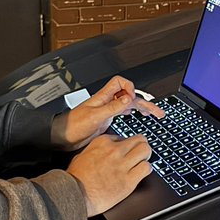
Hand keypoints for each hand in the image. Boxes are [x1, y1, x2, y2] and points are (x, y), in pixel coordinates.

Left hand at [50, 75, 164, 150]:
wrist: (63, 136)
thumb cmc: (73, 125)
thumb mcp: (95, 116)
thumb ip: (112, 107)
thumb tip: (127, 98)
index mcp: (102, 97)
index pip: (120, 82)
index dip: (129, 88)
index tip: (132, 100)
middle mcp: (105, 102)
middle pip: (128, 95)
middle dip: (143, 101)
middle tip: (157, 111)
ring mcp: (106, 110)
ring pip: (127, 104)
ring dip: (140, 107)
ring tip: (153, 113)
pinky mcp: (105, 119)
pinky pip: (122, 112)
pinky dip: (131, 113)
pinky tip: (134, 116)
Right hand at [67, 134, 152, 215]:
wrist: (75, 195)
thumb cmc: (75, 178)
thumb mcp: (82, 155)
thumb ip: (96, 149)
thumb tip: (104, 149)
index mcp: (103, 142)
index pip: (124, 136)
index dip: (126, 145)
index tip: (126, 151)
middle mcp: (114, 151)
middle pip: (140, 140)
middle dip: (141, 146)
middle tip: (140, 153)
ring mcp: (122, 165)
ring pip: (146, 150)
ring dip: (145, 156)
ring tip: (142, 162)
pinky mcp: (128, 181)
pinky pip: (147, 168)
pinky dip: (146, 169)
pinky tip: (141, 172)